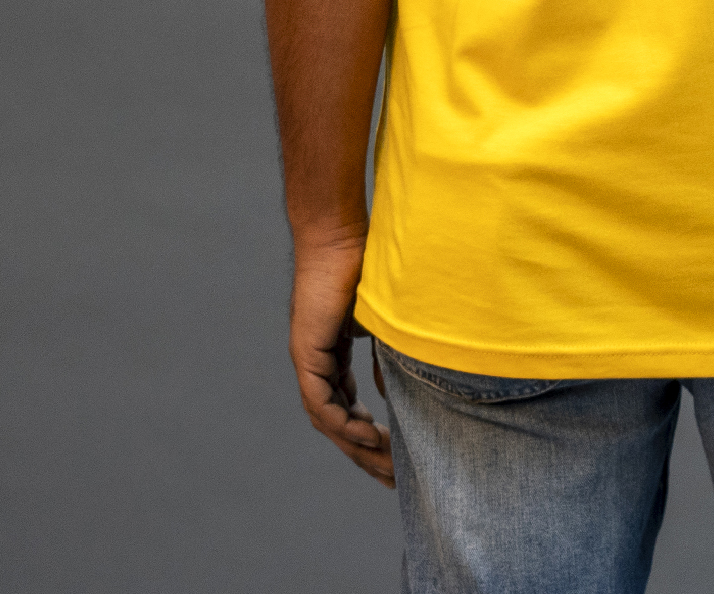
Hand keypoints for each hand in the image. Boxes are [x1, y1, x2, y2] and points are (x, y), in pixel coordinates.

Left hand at [289, 231, 394, 486]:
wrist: (338, 235)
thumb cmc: (365, 263)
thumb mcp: (386, 318)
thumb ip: (392, 351)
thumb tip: (407, 386)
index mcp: (334, 355)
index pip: (348, 407)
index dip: (370, 434)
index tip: (395, 454)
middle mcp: (317, 363)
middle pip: (338, 422)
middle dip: (365, 453)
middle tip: (393, 478)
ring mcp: (309, 359)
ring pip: (327, 419)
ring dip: (355, 444)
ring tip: (385, 461)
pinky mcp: (306, 352)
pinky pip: (319, 401)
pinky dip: (342, 421)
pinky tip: (367, 433)